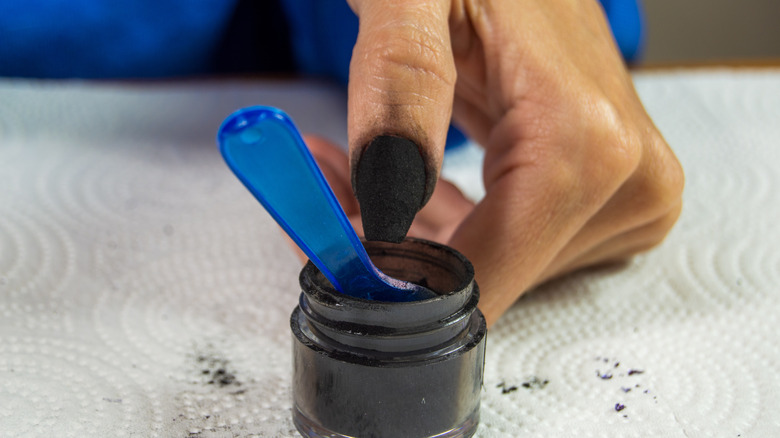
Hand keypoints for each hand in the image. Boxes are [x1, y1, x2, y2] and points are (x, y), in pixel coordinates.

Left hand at [302, 0, 683, 326]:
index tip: (328, 252)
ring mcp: (627, 191)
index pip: (481, 276)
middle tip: (325, 192)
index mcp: (585, 140)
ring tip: (352, 172)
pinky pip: (515, 241)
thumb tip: (389, 200)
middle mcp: (626, 180)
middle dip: (394, 252)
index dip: (393, 281)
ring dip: (415, 236)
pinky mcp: (611, 193)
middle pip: (487, 275)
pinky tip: (406, 182)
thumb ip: (401, 83)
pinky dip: (451, 224)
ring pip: (495, 264)